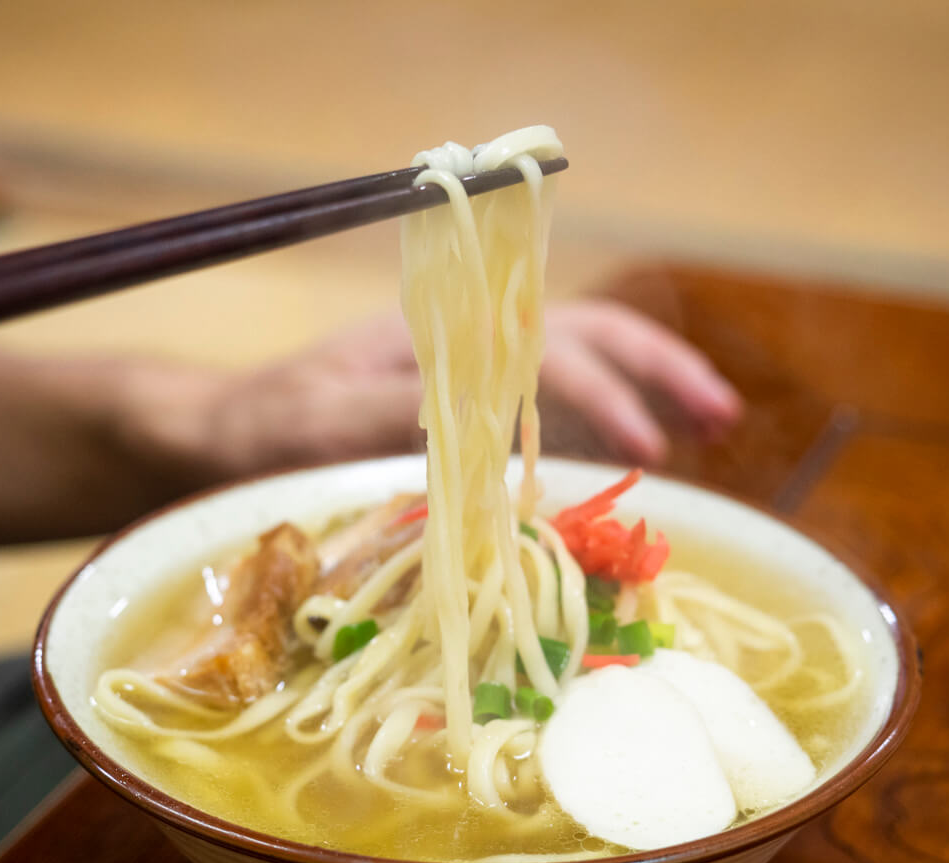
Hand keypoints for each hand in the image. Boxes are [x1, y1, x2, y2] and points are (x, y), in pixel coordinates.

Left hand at [200, 301, 740, 475]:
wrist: (225, 426)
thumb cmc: (264, 423)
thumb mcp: (315, 422)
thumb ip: (391, 415)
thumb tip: (478, 421)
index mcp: (439, 331)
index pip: (547, 349)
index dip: (606, 393)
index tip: (649, 445)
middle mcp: (465, 337)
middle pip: (586, 331)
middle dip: (659, 367)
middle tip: (723, 412)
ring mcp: (470, 364)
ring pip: (582, 354)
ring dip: (651, 381)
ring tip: (712, 419)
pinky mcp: (468, 398)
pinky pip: (554, 393)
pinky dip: (609, 410)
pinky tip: (644, 438)